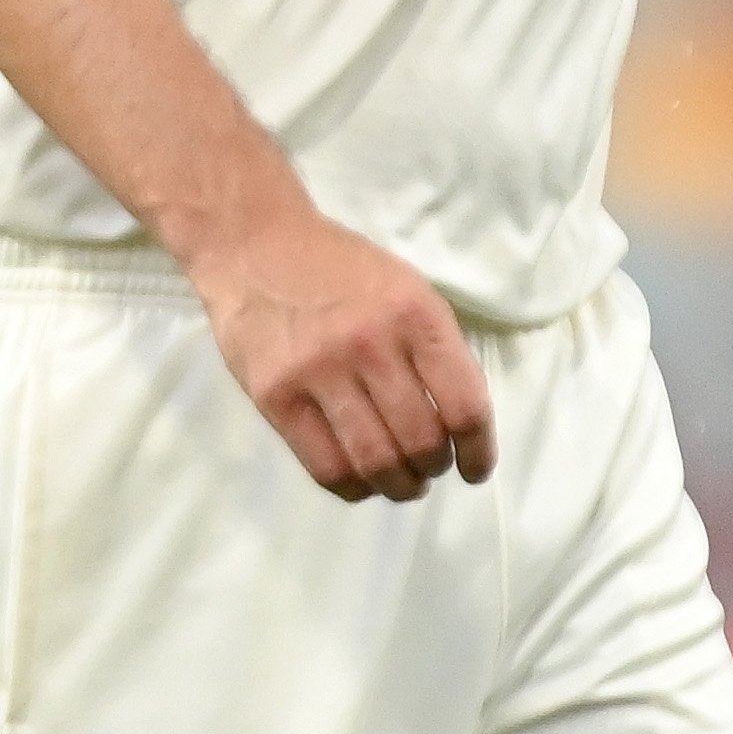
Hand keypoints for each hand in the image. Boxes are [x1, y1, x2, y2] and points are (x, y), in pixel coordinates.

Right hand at [178, 201, 495, 502]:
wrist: (255, 245)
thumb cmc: (340, 269)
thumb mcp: (407, 288)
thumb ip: (434, 349)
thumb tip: (458, 424)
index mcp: (415, 315)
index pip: (465, 405)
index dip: (478, 451)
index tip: (475, 468)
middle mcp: (370, 344)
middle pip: (421, 441)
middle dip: (434, 468)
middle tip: (429, 468)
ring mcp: (319, 372)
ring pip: (376, 462)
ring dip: (399, 486)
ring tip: (401, 483)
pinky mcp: (276, 397)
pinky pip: (325, 467)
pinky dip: (354, 488)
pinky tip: (362, 482)